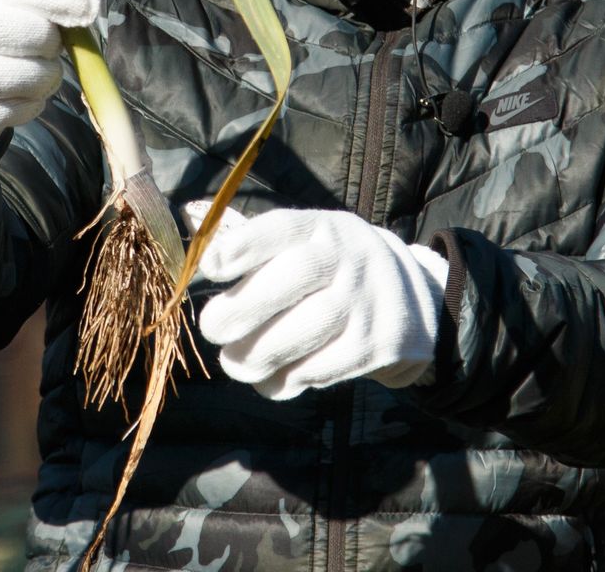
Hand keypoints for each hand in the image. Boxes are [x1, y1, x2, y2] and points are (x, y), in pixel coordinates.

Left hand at [188, 204, 447, 399]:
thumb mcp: (306, 241)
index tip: (210, 266)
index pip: (283, 228)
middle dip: (244, 308)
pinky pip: (324, 367)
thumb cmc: (332, 267)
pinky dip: (288, 379)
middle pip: (294, 278)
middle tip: (212, 328)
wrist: (411, 298)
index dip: (244, 245)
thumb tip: (192, 226)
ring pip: (308, 329)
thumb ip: (253, 241)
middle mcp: (348, 257)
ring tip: (235, 362)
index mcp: (322, 227)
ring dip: (261, 353)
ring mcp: (367, 300)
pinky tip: (269, 378)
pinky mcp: (377, 344)